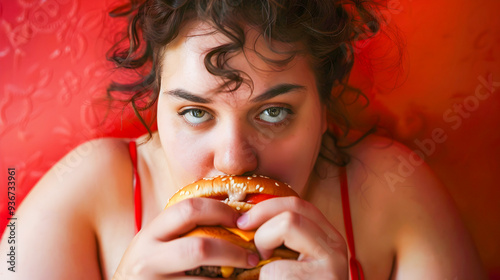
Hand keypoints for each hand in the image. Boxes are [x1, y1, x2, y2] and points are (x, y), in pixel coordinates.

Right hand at [113, 197, 257, 278]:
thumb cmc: (146, 268)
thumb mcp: (156, 242)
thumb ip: (182, 228)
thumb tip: (231, 215)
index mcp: (150, 233)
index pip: (188, 209)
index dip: (220, 210)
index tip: (241, 220)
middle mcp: (148, 258)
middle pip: (200, 248)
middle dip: (233, 251)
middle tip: (252, 255)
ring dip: (232, 279)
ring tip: (248, 275)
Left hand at [236, 196, 347, 279]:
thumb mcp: (286, 260)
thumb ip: (278, 239)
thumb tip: (243, 218)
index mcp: (327, 237)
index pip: (297, 204)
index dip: (265, 207)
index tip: (242, 221)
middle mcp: (336, 245)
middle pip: (293, 208)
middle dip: (261, 218)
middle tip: (243, 233)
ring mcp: (332, 263)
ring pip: (288, 223)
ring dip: (264, 242)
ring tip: (264, 268)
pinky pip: (278, 267)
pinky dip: (265, 278)